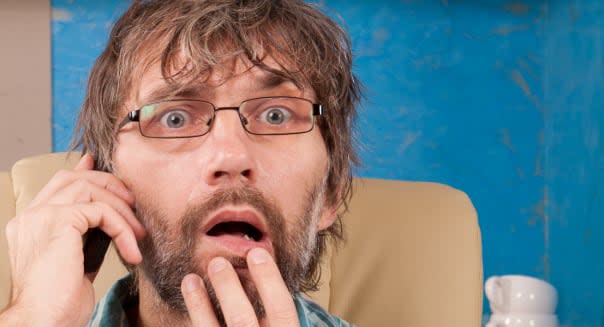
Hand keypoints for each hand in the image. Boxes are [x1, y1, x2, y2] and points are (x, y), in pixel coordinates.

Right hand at [1, 154, 144, 326]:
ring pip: (90, 189)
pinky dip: (122, 228)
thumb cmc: (60, 301)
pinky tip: (131, 251)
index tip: (108, 172)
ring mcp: (41, 216)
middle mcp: (30, 216)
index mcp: (31, 223)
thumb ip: (88, 232)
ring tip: (139, 235)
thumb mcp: (77, 258)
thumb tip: (106, 213)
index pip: (58, 185)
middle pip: (73, 179)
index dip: (85, 173)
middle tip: (134, 204)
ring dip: (122, 210)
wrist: (44, 322)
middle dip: (109, 185)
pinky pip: (101, 211)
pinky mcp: (58, 221)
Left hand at [181, 248, 299, 326]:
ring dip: (199, 305)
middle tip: (217, 263)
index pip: (282, 310)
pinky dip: (195, 318)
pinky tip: (188, 304)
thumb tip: (261, 276)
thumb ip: (278, 320)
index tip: (256, 253)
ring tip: (190, 279)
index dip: (270, 280)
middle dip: (229, 289)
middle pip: (243, 320)